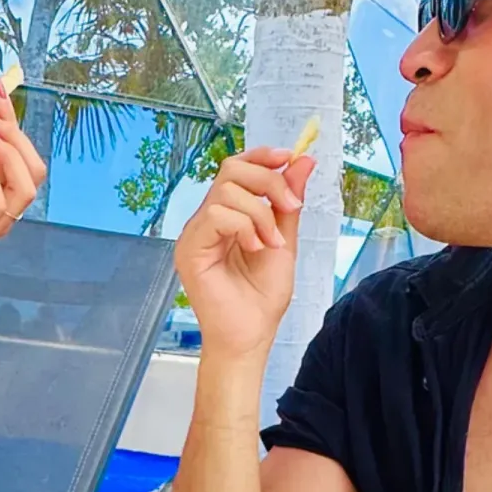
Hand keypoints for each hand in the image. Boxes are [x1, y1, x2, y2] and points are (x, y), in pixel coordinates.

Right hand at [172, 146, 316, 362]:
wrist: (250, 336)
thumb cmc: (262, 298)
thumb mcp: (284, 241)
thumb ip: (287, 203)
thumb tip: (302, 161)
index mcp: (227, 215)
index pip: (235, 167)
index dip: (260, 156)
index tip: (288, 158)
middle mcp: (207, 220)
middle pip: (230, 169)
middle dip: (268, 181)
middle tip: (291, 208)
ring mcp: (195, 234)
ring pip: (226, 191)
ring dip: (260, 212)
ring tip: (271, 242)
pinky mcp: (190, 249)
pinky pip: (217, 214)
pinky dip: (244, 226)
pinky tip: (255, 247)